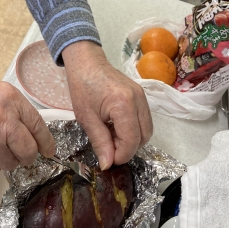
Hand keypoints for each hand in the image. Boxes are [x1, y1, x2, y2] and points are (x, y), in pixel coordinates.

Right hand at [0, 62, 55, 175]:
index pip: (37, 126)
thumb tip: (31, 132)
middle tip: (20, 153)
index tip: (49, 150)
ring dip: (4, 159)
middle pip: (27, 151)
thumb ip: (14, 109)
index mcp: (10, 100)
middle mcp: (2, 120)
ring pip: (9, 164)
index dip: (46, 142)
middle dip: (26, 155)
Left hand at [62, 41, 152, 169]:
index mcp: (124, 104)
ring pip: (147, 130)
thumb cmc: (82, 87)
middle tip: (108, 148)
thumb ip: (100, 142)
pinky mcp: (141, 95)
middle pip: (144, 137)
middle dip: (128, 148)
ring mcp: (142, 96)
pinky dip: (133, 128)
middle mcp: (138, 100)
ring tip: (111, 136)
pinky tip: (116, 127)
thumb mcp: (87, 118)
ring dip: (132, 139)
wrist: (86, 62)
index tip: (107, 158)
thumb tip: (108, 165)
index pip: (131, 141)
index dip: (121, 155)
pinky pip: (144, 119)